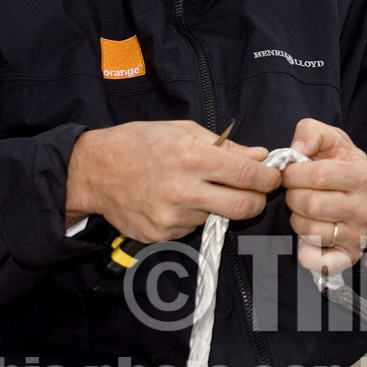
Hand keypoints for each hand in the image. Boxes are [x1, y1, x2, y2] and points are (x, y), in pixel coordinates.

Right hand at [65, 121, 280, 242]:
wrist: (93, 170)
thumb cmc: (139, 143)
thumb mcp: (183, 131)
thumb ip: (226, 146)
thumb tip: (260, 156)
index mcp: (190, 157)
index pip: (247, 176)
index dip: (268, 178)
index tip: (273, 177)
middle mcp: (182, 190)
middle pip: (242, 208)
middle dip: (257, 201)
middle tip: (256, 192)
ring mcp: (170, 216)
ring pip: (218, 218)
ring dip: (220, 206)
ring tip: (200, 189)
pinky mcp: (161, 235)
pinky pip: (192, 228)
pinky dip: (194, 216)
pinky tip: (176, 201)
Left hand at [281, 118, 366, 274]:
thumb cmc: (347, 166)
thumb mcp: (335, 140)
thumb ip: (311, 132)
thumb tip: (295, 149)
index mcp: (361, 177)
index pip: (317, 176)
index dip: (293, 173)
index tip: (290, 172)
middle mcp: (363, 208)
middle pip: (310, 205)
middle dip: (292, 196)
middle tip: (296, 191)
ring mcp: (357, 235)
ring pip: (309, 231)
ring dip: (296, 219)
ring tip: (305, 209)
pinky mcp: (349, 256)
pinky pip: (319, 260)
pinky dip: (306, 252)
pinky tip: (307, 237)